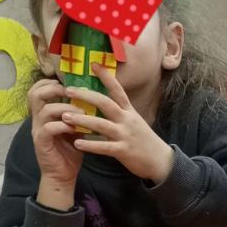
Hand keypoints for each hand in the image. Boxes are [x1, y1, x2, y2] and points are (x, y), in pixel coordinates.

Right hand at [29, 77, 80, 204]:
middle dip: (53, 89)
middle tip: (70, 92)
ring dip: (64, 108)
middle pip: (35, 94)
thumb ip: (77, 114)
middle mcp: (38, 119)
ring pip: (45, 110)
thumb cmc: (71, 151)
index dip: (49, 82)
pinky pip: (49, 128)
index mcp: (44, 114)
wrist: (63, 175)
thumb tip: (92, 97)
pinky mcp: (41, 142)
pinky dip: (63, 125)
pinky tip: (75, 129)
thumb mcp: (76, 128)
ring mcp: (38, 130)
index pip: (38, 89)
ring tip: (81, 112)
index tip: (66, 82)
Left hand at [63, 66, 174, 183]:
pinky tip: (77, 143)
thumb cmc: (145, 141)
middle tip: (68, 90)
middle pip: (105, 103)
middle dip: (86, 96)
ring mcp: (125, 135)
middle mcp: (127, 120)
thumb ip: (120, 113)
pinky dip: (90, 145)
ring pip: (101, 124)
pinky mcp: (123, 151)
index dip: (106, 76)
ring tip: (65, 117)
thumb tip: (103, 103)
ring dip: (82, 120)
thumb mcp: (135, 122)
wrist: (161, 161)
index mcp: (129, 111)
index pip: (118, 90)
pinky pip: (104, 147)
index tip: (94, 64)